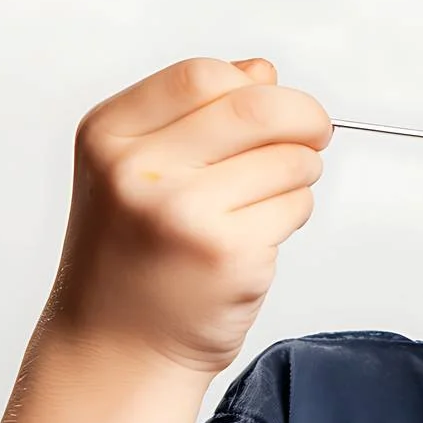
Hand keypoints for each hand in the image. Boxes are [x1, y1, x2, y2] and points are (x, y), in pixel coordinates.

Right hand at [49, 57, 331, 374]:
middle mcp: (138, 171)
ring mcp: (185, 214)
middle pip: (259, 107)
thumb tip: (263, 72)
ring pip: (290, 159)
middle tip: (315, 133)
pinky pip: (296, 206)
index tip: (273, 102)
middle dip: (304, 117)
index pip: (201, 75)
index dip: (251, 86)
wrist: (114, 350)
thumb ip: (196, 113)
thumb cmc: (133, 255)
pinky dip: (291, 214)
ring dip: (299, 173)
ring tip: (261, 202)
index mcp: (108, 137)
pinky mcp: (230, 255)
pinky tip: (252, 239)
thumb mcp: (134, 169)